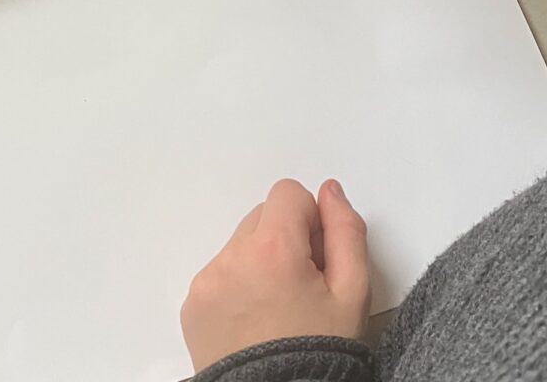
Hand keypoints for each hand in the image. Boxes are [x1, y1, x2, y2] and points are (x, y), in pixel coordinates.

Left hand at [181, 179, 370, 372]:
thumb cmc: (319, 355)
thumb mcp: (353, 294)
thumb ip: (346, 232)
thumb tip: (329, 191)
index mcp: (272, 248)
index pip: (288, 194)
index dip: (310, 221)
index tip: (317, 258)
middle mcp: (232, 257)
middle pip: (262, 218)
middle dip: (285, 241)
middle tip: (302, 288)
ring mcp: (207, 281)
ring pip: (240, 245)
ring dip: (260, 263)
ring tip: (278, 309)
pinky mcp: (193, 303)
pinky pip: (220, 273)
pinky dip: (238, 287)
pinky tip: (255, 322)